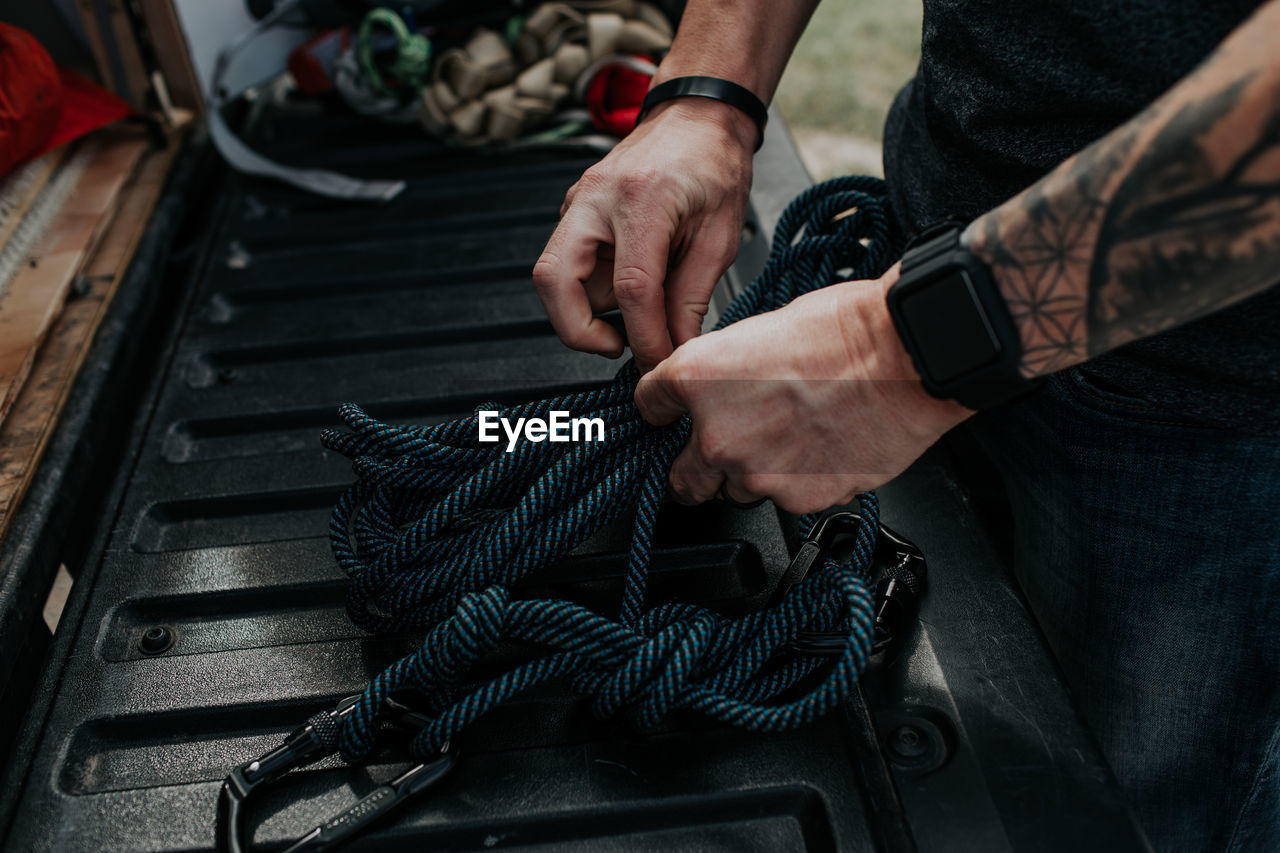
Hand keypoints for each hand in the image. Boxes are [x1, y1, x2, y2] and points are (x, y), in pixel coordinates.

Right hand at [533, 99, 755, 370]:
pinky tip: (628, 289)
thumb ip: (691, 297)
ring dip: (585, 309)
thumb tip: (676, 348)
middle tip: (616, 347)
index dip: (644, 337)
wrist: (696, 116)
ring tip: (633, 315)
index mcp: (643, 200)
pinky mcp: (574, 211)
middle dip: (576, 329)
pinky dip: (592, 290)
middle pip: (554, 279)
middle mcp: (596, 198)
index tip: (657, 364)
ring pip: (553, 274)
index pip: (631, 288)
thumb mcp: (720, 235)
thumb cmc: (714, 164)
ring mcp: (578, 202)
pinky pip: (569, 263)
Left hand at [634, 265, 973, 513]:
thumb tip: (721, 387)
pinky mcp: (798, 499)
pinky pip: (785, 500)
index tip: (667, 414)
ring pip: (736, 492)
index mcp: (697, 378)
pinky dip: (798, 483)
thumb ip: (727, 368)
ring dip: (754, 475)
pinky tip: (822, 452)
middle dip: (697, 468)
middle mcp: (717, 433)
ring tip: (793, 443)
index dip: (660, 409)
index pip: (649, 404)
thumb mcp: (763, 328)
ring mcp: (756, 474)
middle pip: (681, 477)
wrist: (905, 357)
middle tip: (721, 454)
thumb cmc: (846, 330)